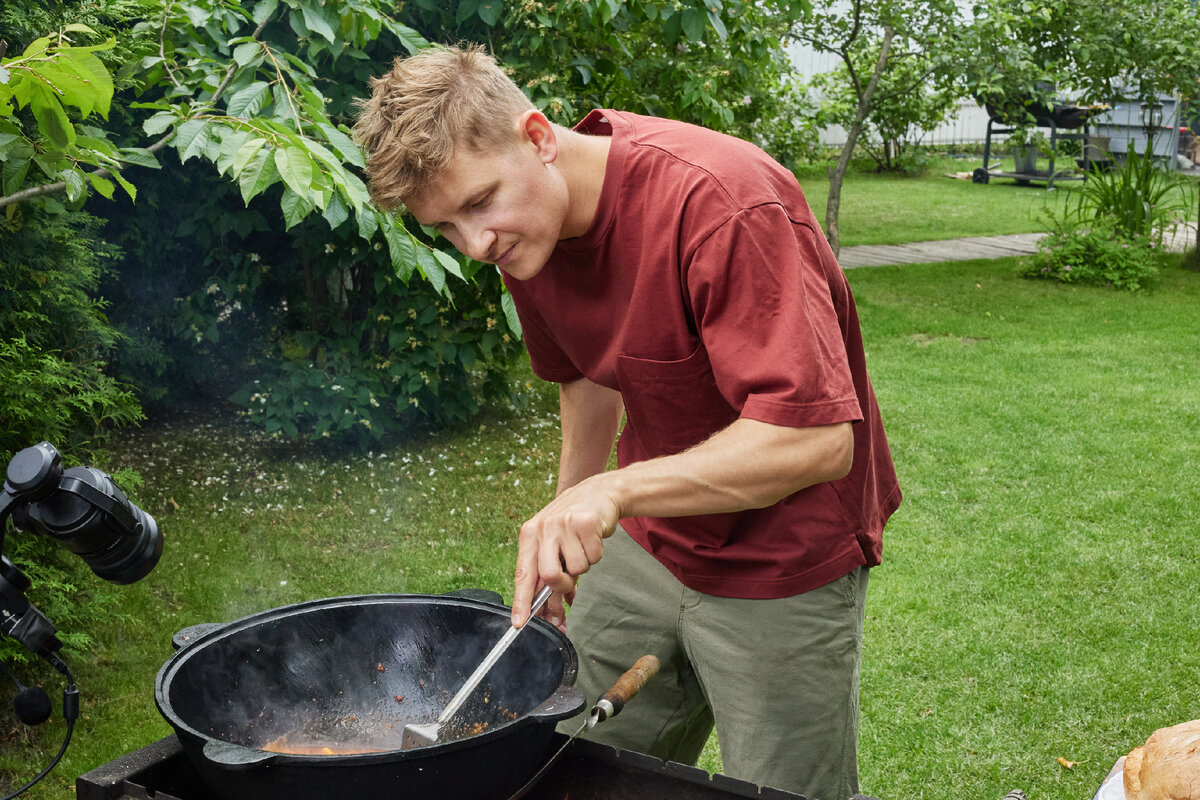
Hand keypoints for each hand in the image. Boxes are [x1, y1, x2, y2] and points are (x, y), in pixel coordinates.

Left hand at [510, 476, 619, 626]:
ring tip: (582, 547)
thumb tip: (552, 616)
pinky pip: (594, 557)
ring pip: (576, 569)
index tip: (519, 622)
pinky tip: (592, 538)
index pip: (523, 574)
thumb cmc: (571, 525)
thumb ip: (548, 577)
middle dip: (564, 585)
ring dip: (583, 565)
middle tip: (571, 578)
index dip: (521, 600)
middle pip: (550, 576)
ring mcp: (564, 524)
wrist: (598, 494)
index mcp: (529, 535)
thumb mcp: (553, 546)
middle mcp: (543, 528)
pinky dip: (596, 554)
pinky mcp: (586, 522)